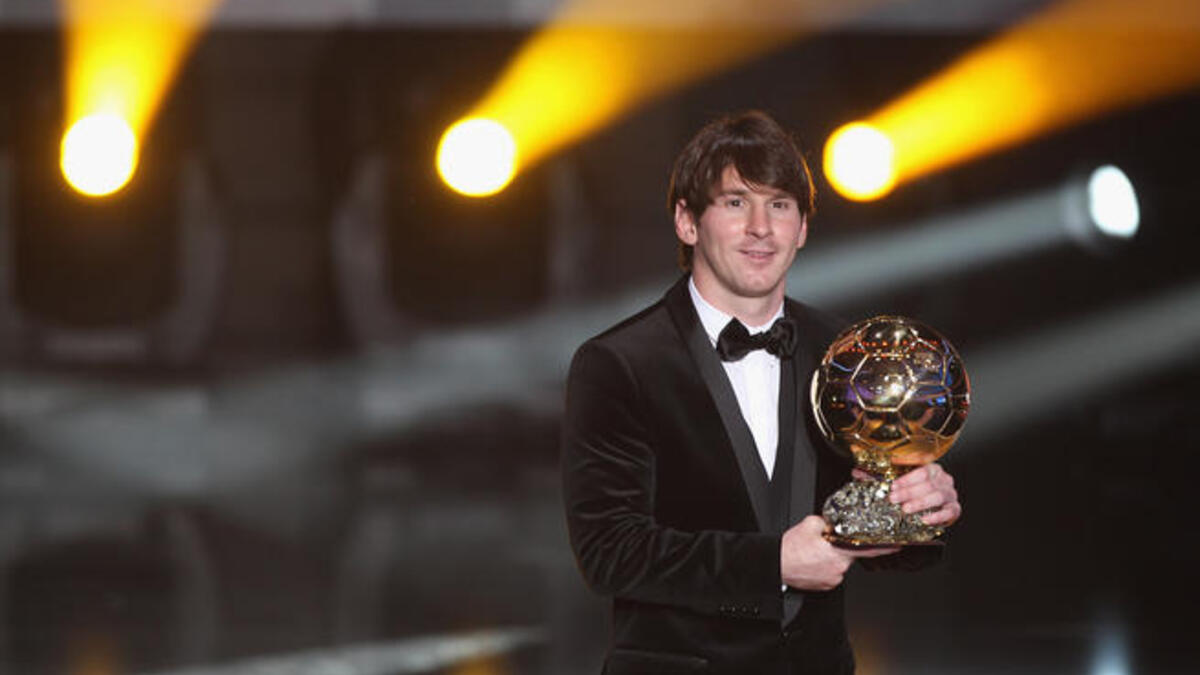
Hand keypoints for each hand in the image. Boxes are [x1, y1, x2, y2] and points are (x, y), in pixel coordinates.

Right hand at [780, 515, 898, 590]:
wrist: (776, 564)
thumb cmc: (790, 548)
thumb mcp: (810, 524)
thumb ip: (827, 522)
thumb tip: (834, 523)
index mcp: (838, 551)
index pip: (868, 549)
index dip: (885, 547)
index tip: (898, 545)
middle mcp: (839, 568)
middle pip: (848, 554)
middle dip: (840, 548)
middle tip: (824, 545)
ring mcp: (833, 579)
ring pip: (839, 564)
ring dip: (831, 558)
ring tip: (813, 555)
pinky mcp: (827, 586)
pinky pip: (832, 573)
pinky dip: (825, 567)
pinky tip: (813, 563)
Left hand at [888, 462, 960, 526]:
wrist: (937, 507)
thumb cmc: (921, 492)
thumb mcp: (912, 482)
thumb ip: (902, 479)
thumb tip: (889, 477)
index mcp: (935, 470)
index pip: (923, 472)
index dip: (907, 479)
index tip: (894, 486)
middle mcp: (945, 481)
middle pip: (929, 484)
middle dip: (909, 492)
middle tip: (894, 498)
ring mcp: (951, 495)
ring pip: (938, 496)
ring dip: (919, 503)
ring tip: (905, 508)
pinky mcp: (955, 509)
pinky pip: (948, 512)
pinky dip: (936, 517)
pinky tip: (924, 519)